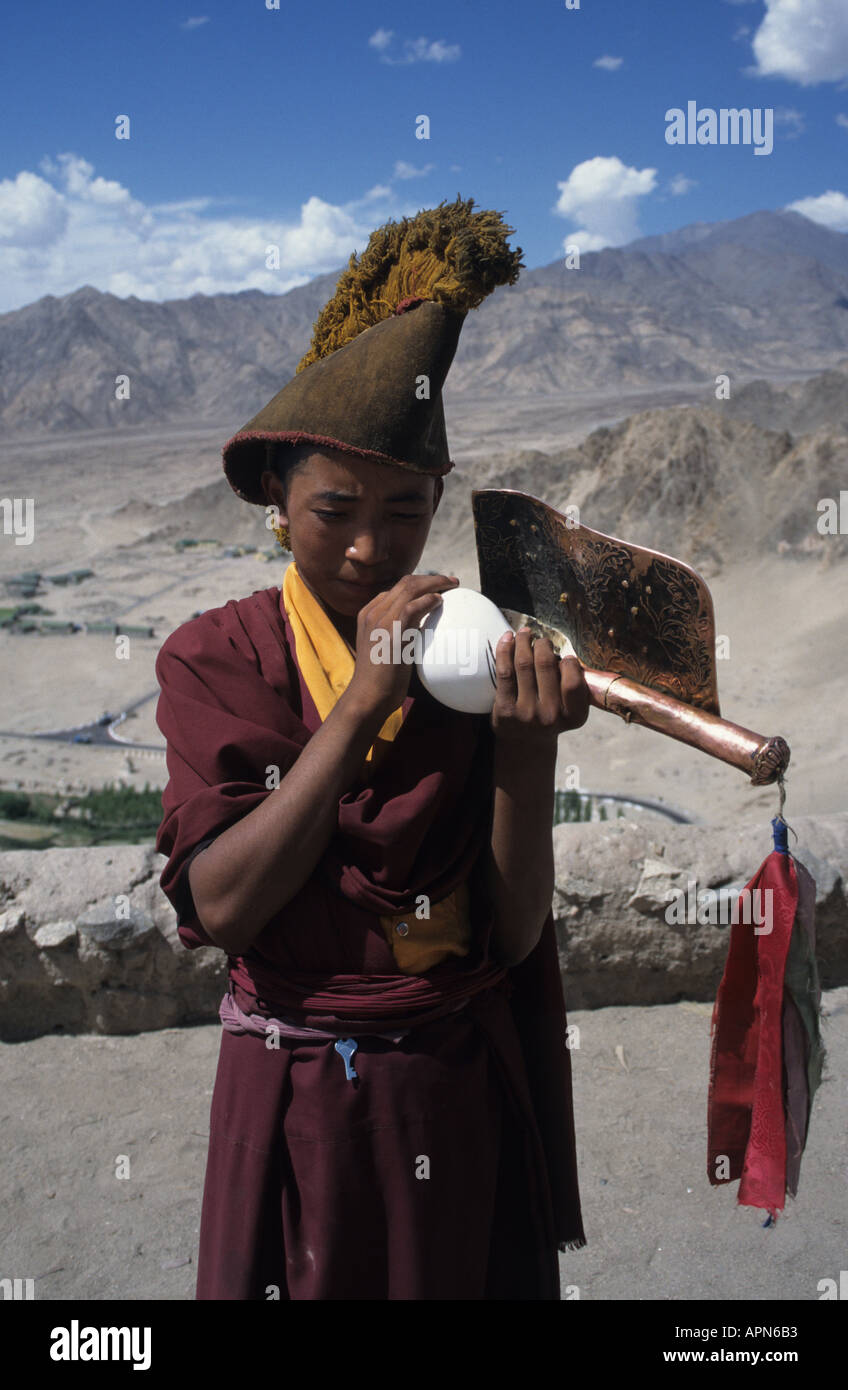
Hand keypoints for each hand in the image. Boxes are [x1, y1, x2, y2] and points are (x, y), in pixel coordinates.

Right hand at [346, 573, 459, 720]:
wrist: (367, 697)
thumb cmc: (380, 680)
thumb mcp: (387, 648)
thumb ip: (399, 632)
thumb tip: (421, 626)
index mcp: (368, 614)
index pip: (396, 588)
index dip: (421, 583)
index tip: (439, 587)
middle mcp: (373, 613)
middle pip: (405, 582)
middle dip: (432, 578)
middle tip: (452, 582)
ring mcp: (380, 621)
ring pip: (409, 588)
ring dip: (435, 583)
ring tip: (453, 586)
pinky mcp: (391, 632)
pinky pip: (412, 606)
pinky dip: (429, 599)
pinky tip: (440, 602)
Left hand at [489, 628, 589, 744]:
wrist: (525, 743)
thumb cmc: (551, 715)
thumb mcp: (571, 709)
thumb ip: (574, 685)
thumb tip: (563, 651)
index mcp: (574, 715)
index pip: (574, 681)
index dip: (569, 662)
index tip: (564, 656)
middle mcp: (551, 716)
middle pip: (546, 665)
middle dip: (542, 644)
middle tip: (540, 640)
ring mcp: (527, 714)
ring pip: (524, 664)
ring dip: (523, 641)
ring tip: (524, 633)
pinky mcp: (505, 710)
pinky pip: (504, 672)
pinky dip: (505, 650)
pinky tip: (507, 638)